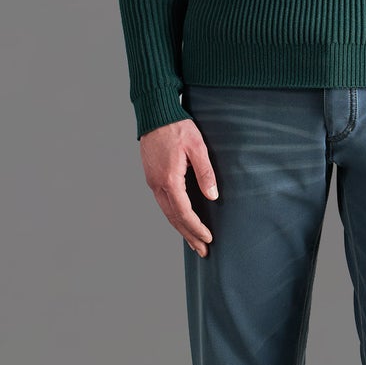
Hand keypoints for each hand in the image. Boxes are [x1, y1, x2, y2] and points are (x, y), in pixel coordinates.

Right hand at [139, 117, 219, 255]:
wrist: (155, 113)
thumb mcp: (198, 147)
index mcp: (169, 179)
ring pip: (167, 212)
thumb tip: (213, 197)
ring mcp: (152, 182)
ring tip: (194, 242)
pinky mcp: (152, 177)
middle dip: (189, 235)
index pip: (183, 212)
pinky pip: (163, 203)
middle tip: (203, 251)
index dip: (196, 228)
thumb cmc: (178, 127)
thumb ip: (205, 172)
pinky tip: (181, 221)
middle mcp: (157, 184)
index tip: (208, 239)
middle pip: (173, 218)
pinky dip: (173, 217)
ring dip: (181, 229)